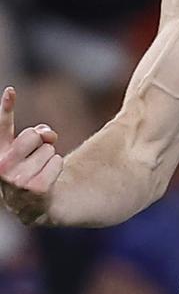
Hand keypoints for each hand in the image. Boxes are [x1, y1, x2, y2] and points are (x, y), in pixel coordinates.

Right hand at [0, 86, 63, 223]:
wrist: (35, 203)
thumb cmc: (31, 168)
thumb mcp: (30, 148)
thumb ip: (37, 134)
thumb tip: (48, 135)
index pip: (2, 125)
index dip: (6, 107)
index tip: (12, 90)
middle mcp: (1, 167)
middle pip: (33, 135)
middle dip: (41, 143)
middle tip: (36, 157)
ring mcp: (16, 181)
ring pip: (48, 150)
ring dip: (49, 158)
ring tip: (40, 171)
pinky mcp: (34, 190)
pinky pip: (57, 162)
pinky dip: (57, 167)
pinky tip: (47, 180)